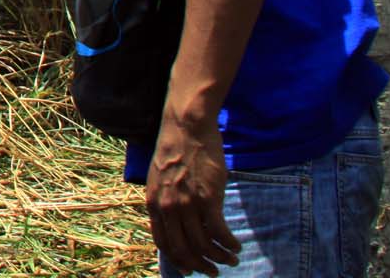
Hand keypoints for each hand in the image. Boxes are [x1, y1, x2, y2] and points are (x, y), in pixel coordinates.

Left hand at [146, 110, 239, 275]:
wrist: (186, 127)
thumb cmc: (175, 150)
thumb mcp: (159, 179)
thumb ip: (164, 201)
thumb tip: (175, 223)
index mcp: (153, 203)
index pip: (163, 243)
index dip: (178, 260)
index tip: (191, 270)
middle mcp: (168, 207)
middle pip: (184, 250)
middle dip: (201, 266)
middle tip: (214, 271)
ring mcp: (187, 203)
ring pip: (204, 245)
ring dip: (220, 258)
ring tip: (231, 259)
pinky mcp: (208, 197)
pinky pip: (220, 232)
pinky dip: (229, 244)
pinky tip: (236, 246)